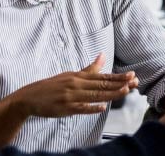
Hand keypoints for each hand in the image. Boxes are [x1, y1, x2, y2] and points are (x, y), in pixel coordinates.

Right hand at [12, 53, 136, 117]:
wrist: (30, 97)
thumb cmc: (52, 86)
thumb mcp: (70, 75)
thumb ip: (89, 69)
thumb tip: (103, 56)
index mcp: (78, 76)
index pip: (102, 77)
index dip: (118, 77)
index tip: (131, 75)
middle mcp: (76, 84)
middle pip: (101, 85)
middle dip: (119, 84)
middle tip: (135, 82)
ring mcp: (71, 96)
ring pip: (94, 95)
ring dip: (110, 94)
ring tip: (125, 91)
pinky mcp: (65, 108)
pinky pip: (80, 108)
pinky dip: (91, 108)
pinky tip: (102, 108)